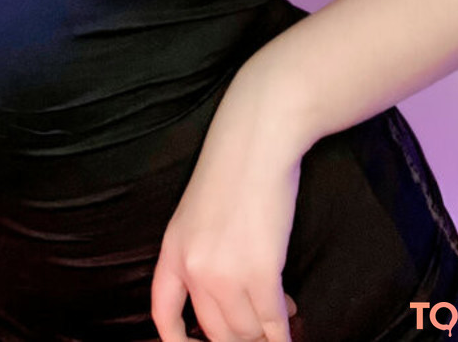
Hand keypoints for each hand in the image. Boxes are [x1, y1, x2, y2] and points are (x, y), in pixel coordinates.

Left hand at [151, 69, 302, 341]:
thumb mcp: (200, 209)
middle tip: (262, 331)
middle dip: (241, 338)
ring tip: (283, 317)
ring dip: (266, 333)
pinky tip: (292, 325)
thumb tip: (227, 292)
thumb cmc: (236, 164)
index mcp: (172, 250)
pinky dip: (284, 333)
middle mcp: (192, 268)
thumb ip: (204, 250)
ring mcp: (223, 273)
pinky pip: (272, 324)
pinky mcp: (259, 272)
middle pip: (215, 332)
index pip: (165, 315)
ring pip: (245, 332)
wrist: (257, 136)